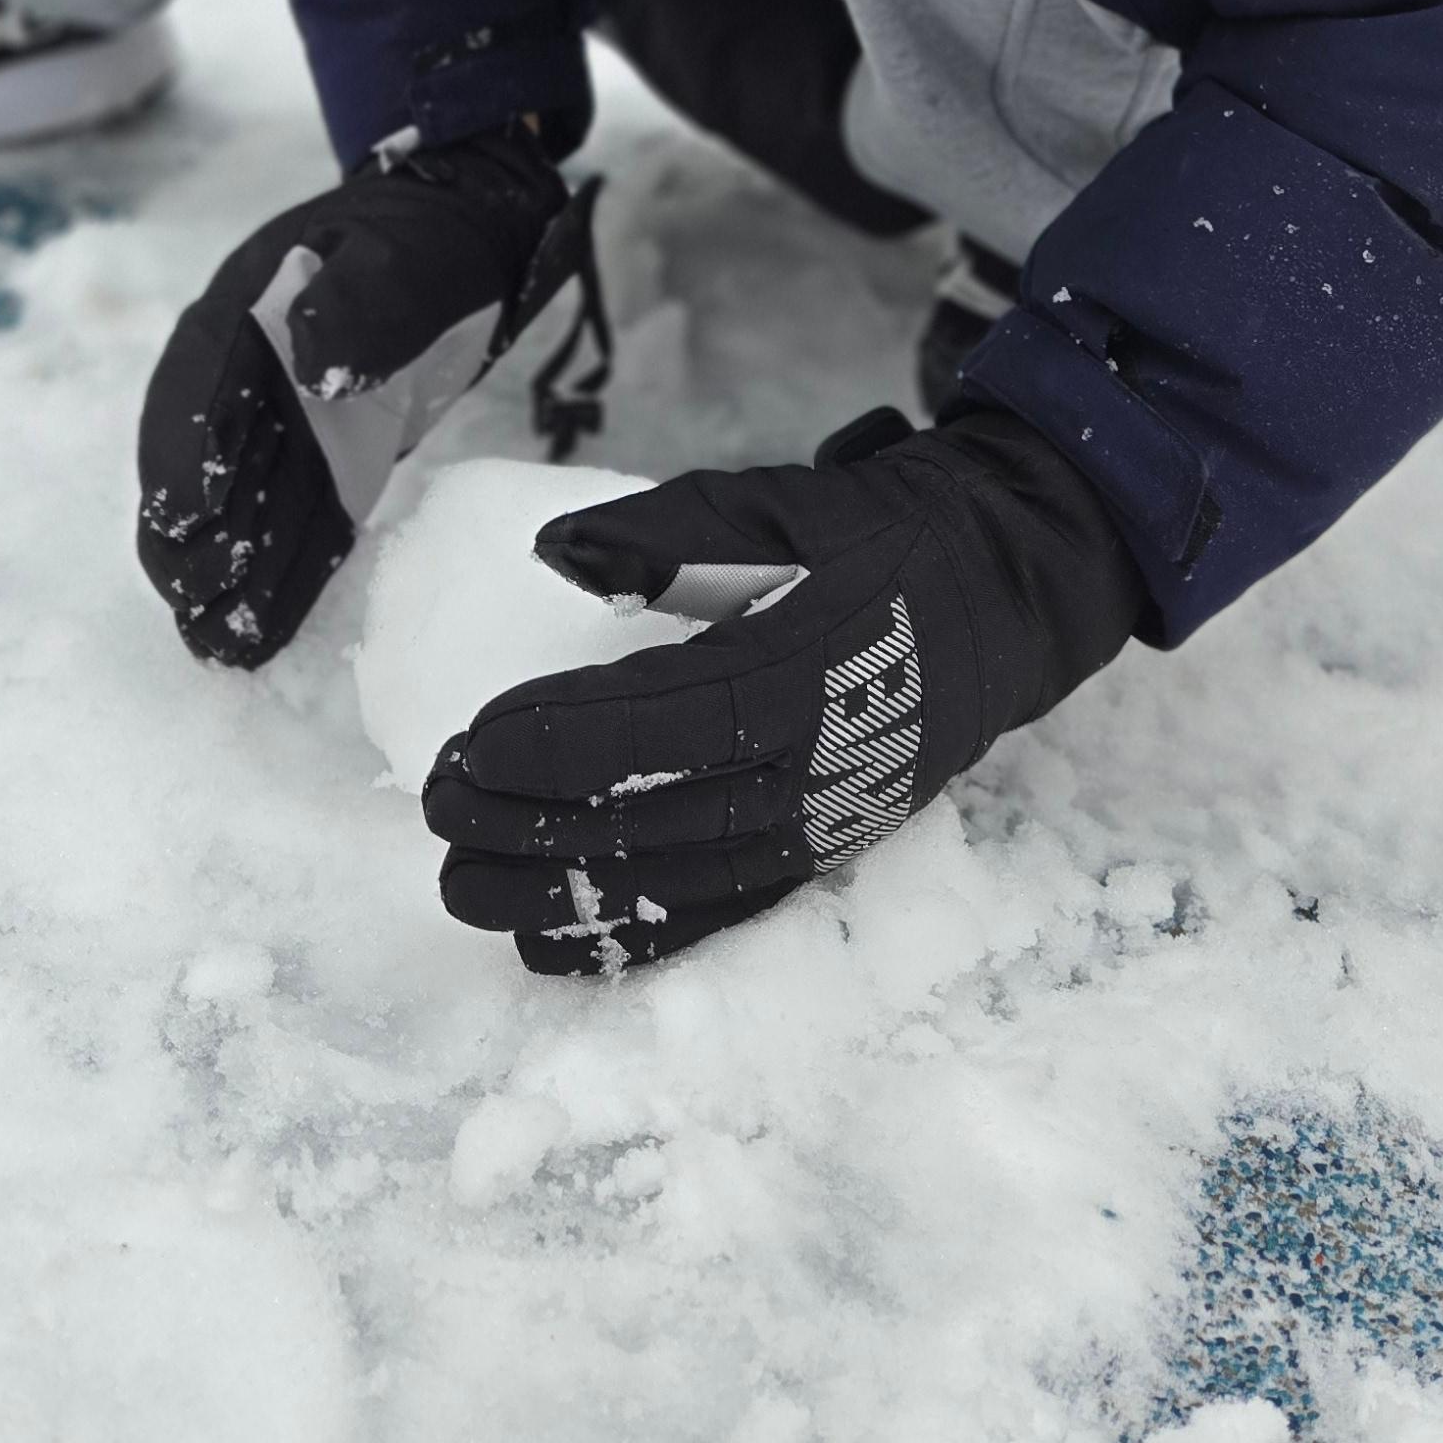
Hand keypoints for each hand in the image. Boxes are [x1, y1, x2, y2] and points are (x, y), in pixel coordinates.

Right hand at [137, 124, 603, 667]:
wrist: (475, 240)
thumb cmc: (431, 242)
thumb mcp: (401, 258)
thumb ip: (356, 302)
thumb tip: (306, 359)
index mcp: (244, 313)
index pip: (198, 385)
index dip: (186, 453)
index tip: (183, 514)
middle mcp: (246, 379)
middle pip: (200, 463)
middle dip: (195, 536)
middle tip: (202, 599)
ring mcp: (283, 426)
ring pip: (238, 511)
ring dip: (226, 576)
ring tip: (221, 644)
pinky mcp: (329, 463)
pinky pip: (294, 526)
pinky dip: (278, 577)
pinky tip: (262, 633)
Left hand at [423, 401, 1142, 973]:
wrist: (1005, 598)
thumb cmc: (880, 538)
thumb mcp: (784, 501)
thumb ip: (668, 528)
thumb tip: (552, 550)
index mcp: (808, 668)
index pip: (664, 721)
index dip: (559, 740)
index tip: (471, 740)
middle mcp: (817, 768)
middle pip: (658, 816)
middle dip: (532, 823)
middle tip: (437, 806)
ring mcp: (823, 826)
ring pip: (677, 883)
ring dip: (560, 892)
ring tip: (461, 884)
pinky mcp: (822, 858)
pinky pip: (716, 914)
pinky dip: (629, 938)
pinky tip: (546, 942)